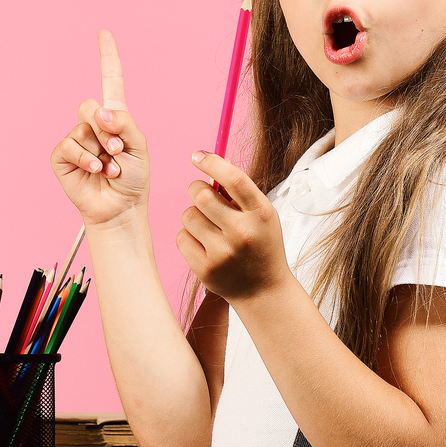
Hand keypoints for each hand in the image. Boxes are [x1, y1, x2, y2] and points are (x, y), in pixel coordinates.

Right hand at [52, 31, 150, 226]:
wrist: (120, 209)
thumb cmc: (133, 178)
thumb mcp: (139, 146)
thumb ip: (124, 123)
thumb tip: (100, 112)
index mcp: (114, 117)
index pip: (110, 80)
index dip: (107, 56)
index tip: (104, 33)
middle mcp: (93, 125)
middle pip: (90, 105)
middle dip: (106, 127)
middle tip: (118, 149)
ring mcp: (75, 140)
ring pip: (82, 128)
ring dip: (101, 149)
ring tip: (111, 168)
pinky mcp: (62, 157)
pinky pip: (69, 146)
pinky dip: (85, 158)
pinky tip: (96, 170)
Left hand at [177, 152, 288, 302]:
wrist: (263, 290)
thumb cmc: (260, 244)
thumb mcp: (262, 215)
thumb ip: (239, 192)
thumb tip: (207, 163)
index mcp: (261, 213)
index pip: (233, 178)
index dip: (211, 162)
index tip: (197, 156)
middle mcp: (243, 232)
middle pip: (201, 194)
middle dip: (196, 189)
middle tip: (202, 195)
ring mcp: (223, 252)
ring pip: (187, 215)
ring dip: (193, 216)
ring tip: (209, 227)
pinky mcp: (205, 268)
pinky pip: (181, 237)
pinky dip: (188, 236)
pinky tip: (204, 245)